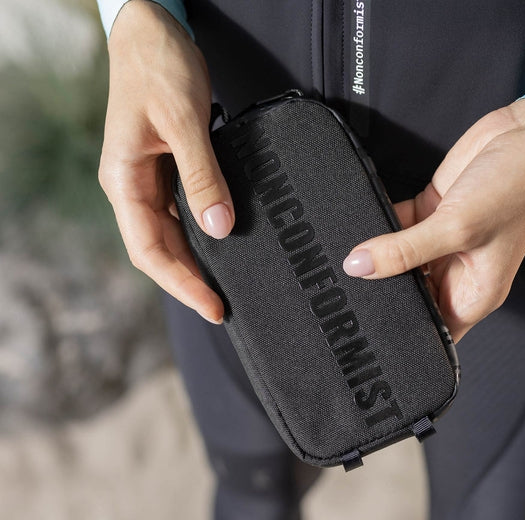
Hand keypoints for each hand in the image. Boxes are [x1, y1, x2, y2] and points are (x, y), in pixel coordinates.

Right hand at [98, 0, 232, 323]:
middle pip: (158, 250)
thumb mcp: (184, 122)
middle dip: (189, 281)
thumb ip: (203, 177)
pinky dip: (198, 236)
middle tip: (222, 305)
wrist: (151, 31)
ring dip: (193, 264)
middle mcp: (132, 188)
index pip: (149, 250)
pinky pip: (179, 214)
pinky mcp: (165, 171)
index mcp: (125, 181)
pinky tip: (218, 247)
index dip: (181, 283)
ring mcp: (147, 181)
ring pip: (169, 236)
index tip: (212, 306)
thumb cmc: (158, 68)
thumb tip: (220, 227)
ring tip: (222, 286)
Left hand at [342, 99, 524, 341]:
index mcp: (474, 293)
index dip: (405, 334)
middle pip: (409, 294)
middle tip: (354, 288)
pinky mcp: (431, 214)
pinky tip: (364, 225)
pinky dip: (379, 226)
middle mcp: (457, 271)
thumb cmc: (518, 189)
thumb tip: (360, 266)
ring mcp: (441, 242)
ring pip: (398, 260)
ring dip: (377, 257)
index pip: (433, 330)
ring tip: (353, 256)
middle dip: (384, 292)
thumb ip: (404, 250)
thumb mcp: (458, 227)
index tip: (372, 327)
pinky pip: (396, 228)